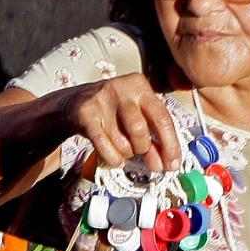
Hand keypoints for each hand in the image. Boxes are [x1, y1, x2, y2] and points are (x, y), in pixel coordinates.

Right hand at [52, 74, 180, 171]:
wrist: (76, 102)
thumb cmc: (116, 111)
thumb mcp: (139, 117)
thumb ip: (155, 138)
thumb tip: (167, 165)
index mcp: (140, 85)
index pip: (162, 118)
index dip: (170, 145)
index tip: (173, 164)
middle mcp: (121, 89)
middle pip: (140, 130)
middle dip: (144, 148)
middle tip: (141, 152)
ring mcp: (101, 100)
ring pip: (122, 141)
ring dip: (127, 153)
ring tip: (124, 148)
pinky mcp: (85, 113)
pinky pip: (103, 145)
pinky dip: (113, 158)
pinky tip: (116, 158)